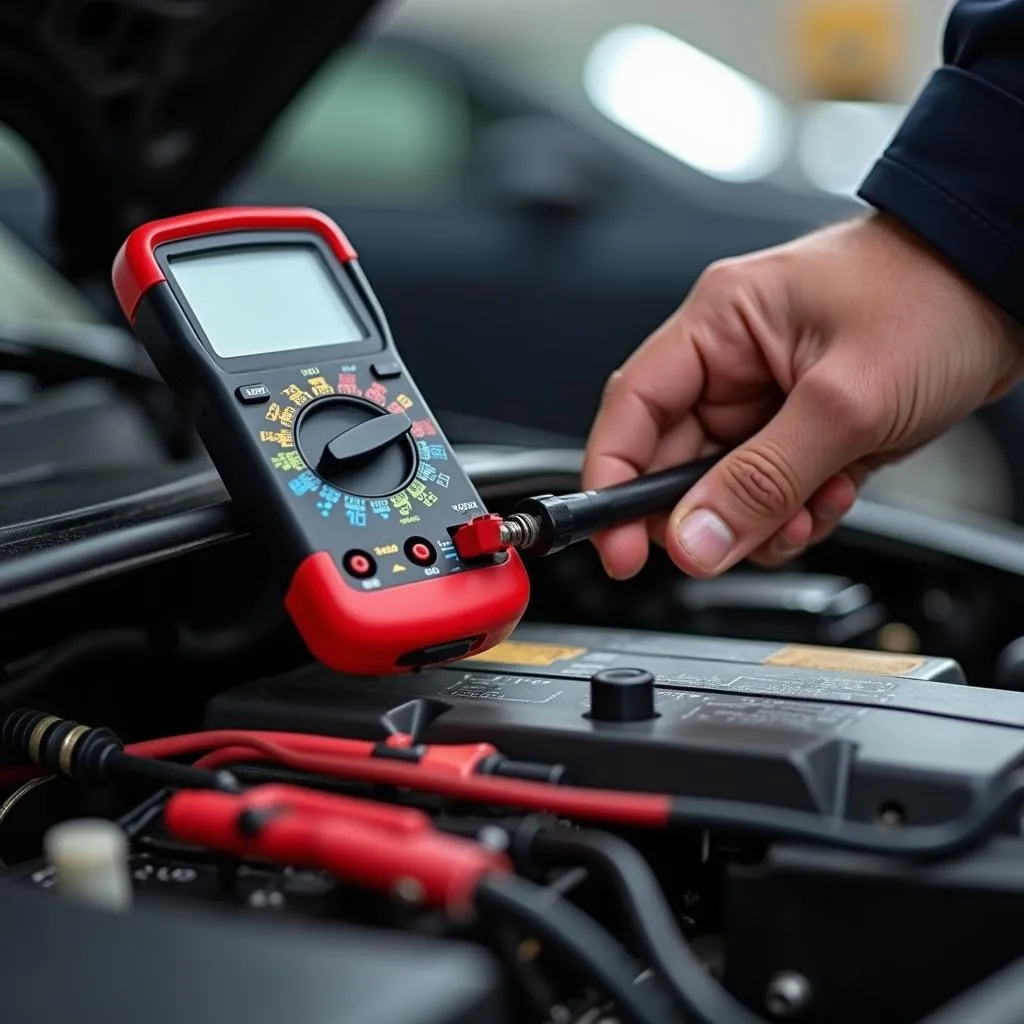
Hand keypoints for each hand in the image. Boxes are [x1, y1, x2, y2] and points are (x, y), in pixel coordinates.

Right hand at [583, 214, 1023, 579]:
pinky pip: (768, 489)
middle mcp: (731, 360)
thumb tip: (694, 538)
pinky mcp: (799, 425)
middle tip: (728, 543)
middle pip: (673, 459)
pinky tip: (833, 495)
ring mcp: (765, 396)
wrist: (1010, 289)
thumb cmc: (935, 297)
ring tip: (812, 508)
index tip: (615, 543)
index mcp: (718, 324)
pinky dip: (794, 511)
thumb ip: (762, 479)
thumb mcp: (845, 400)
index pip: (631, 409)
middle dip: (704, 510)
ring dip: (760, 517)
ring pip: (722, 485)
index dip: (611, 481)